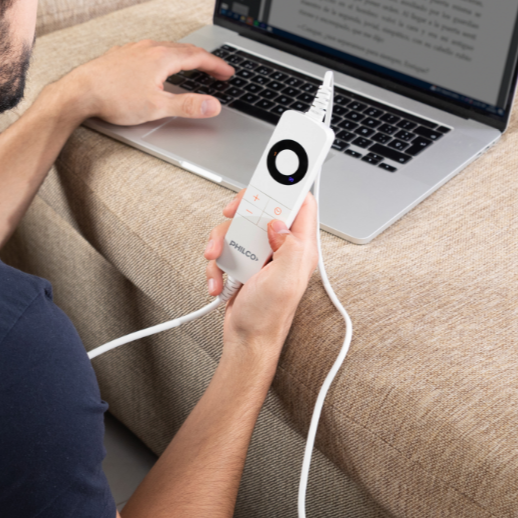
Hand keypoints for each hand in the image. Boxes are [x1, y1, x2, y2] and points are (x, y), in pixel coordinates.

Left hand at [58, 40, 234, 126]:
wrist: (78, 92)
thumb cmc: (114, 99)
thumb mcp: (156, 107)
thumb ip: (187, 105)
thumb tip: (212, 105)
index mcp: (162, 57)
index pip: (198, 57)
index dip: (217, 65)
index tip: (228, 72)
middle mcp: (149, 48)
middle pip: (184, 49)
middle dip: (203, 60)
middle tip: (216, 70)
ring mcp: (134, 49)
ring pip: (166, 48)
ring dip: (184, 56)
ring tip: (192, 66)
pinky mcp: (121, 55)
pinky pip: (150, 51)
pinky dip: (164, 57)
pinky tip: (158, 66)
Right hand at [202, 190, 318, 353]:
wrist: (246, 341)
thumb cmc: (267, 319)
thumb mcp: (284, 281)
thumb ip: (288, 246)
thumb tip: (278, 222)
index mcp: (299, 248)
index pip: (301, 204)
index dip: (287, 186)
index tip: (270, 176)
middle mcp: (281, 248)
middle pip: (263, 209)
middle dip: (242, 213)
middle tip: (233, 216)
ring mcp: (261, 255)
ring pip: (238, 227)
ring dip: (222, 242)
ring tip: (218, 260)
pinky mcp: (243, 262)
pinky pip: (225, 248)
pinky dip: (216, 263)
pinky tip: (220, 280)